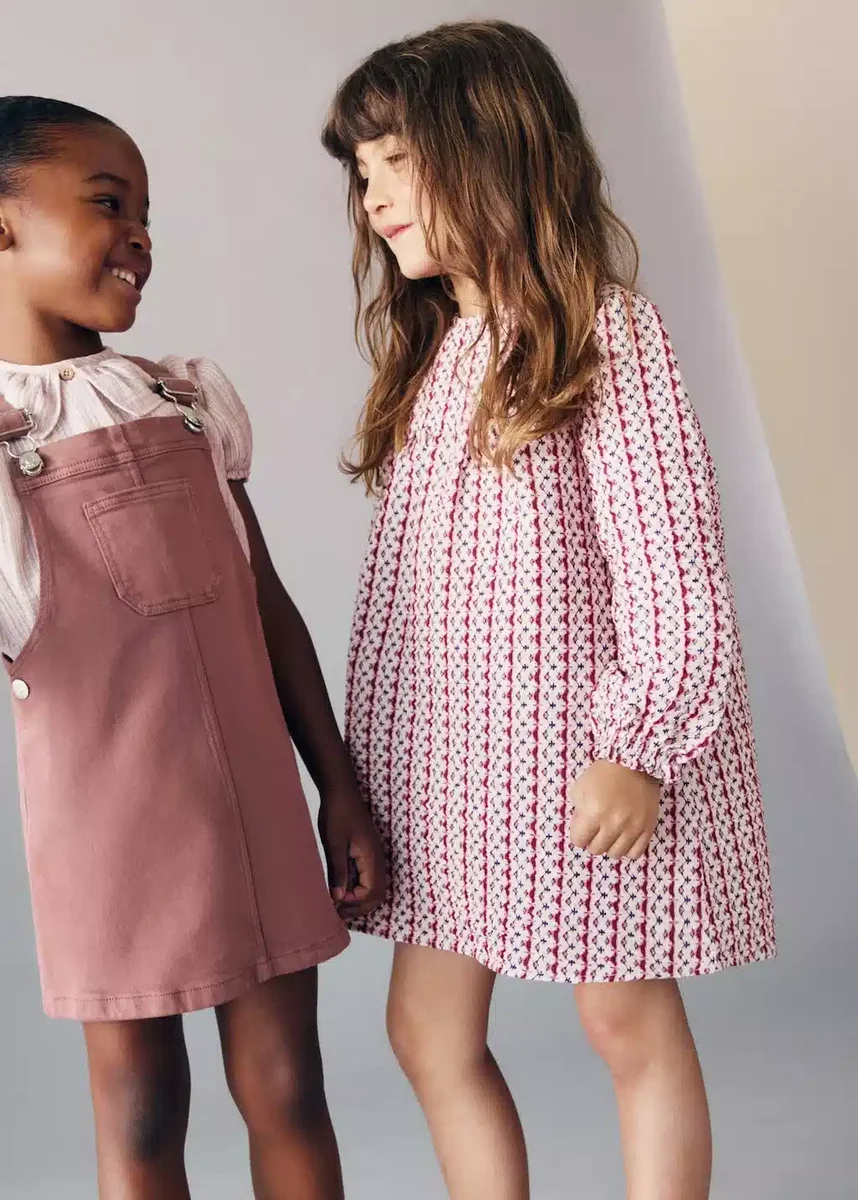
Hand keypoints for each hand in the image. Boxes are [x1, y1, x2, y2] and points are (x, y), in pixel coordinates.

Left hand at [318, 783, 386, 917]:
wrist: (341, 791)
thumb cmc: (337, 813)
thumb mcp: (334, 844)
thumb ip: (338, 871)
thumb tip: (338, 897)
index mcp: (371, 857)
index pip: (370, 892)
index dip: (353, 902)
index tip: (334, 900)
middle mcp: (377, 858)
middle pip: (377, 894)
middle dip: (359, 907)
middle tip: (337, 912)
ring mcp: (374, 855)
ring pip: (374, 887)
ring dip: (358, 899)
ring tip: (338, 904)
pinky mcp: (368, 852)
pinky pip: (368, 877)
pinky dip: (358, 888)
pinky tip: (342, 888)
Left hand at [569, 760, 660, 860]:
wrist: (634, 762)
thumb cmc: (603, 773)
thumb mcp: (579, 788)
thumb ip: (577, 812)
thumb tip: (582, 829)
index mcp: (593, 812)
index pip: (578, 841)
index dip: (578, 834)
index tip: (582, 826)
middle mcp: (614, 823)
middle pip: (596, 849)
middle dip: (592, 840)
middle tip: (596, 828)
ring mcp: (633, 827)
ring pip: (615, 854)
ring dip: (609, 845)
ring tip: (610, 832)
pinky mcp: (648, 828)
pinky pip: (636, 853)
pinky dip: (628, 848)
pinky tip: (624, 837)